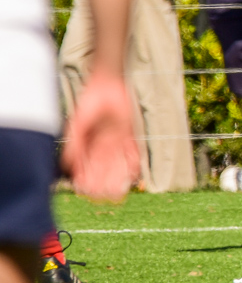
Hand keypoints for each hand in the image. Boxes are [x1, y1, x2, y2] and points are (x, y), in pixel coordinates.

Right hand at [60, 72, 138, 201]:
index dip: (85, 178)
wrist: (107, 86)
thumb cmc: (89, 104)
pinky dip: (133, 163)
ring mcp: (117, 140)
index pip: (86, 165)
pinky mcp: (130, 134)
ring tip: (118, 191)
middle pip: (103, 168)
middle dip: (103, 182)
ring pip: (118, 163)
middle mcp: (102, 145)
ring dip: (117, 177)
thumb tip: (67, 165)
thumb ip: (74, 144)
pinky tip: (133, 174)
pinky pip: (132, 151)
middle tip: (104, 196)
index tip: (85, 191)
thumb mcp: (78, 125)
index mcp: (87, 144)